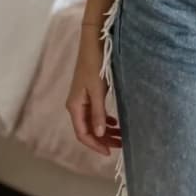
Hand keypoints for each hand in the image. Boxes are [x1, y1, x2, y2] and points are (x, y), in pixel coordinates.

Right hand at [66, 36, 121, 156]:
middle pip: (87, 130)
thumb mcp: (98, 91)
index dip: (95, 145)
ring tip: (121, 135)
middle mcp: (75, 105)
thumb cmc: (94, 64)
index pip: (83, 134)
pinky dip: (104, 120)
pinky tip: (115, 122)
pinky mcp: (88, 93)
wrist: (93, 43)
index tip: (110, 153)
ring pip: (92, 122)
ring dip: (105, 131)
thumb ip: (98, 113)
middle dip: (103, 140)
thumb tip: (99, 134)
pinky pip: (94, 113)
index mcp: (74, 106)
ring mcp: (81, 99)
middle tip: (120, 145)